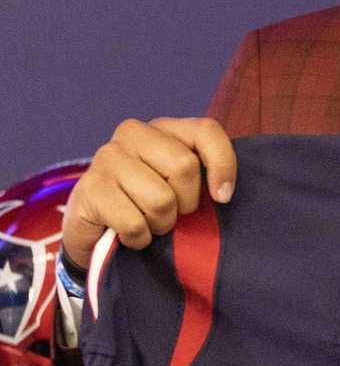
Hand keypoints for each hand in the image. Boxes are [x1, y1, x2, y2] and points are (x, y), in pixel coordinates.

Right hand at [61, 118, 236, 267]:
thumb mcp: (183, 185)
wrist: (97, 230)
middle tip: (171, 212)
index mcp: (163, 127)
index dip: (222, 165)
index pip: (206, 131)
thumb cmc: (149, 203)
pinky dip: (139, 238)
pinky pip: (135, 224)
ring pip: (161, 200)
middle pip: (184, 167)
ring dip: (161, 224)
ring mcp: (106, 158)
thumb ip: (205, 175)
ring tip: (147, 221)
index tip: (223, 197)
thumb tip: (224, 193)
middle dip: (186, 203)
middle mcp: (132, 134)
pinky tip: (127, 232)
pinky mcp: (90, 188)